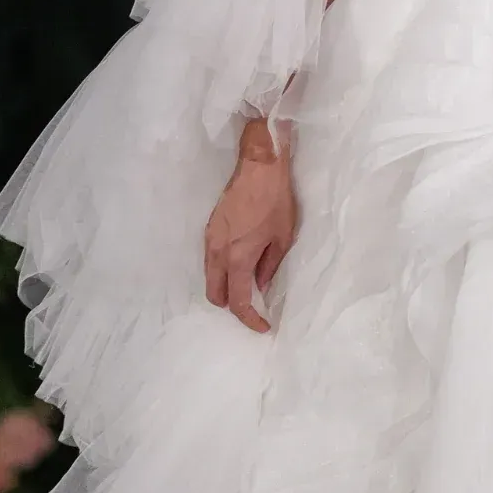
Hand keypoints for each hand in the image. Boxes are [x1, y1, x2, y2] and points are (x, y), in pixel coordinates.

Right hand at [203, 118, 298, 332]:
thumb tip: (260, 285)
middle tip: (253, 308)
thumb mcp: (283, 237)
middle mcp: (218, 253)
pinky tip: (239, 266)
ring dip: (224, 289)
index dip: (249, 319)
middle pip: (215, 294)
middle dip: (231, 307)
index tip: (263, 326)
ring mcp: (210, 240)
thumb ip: (269, 266)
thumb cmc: (275, 201)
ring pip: (209, 278)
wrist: (257, 167)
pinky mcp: (209, 229)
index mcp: (238, 258)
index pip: (236, 301)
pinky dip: (221, 272)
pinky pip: (210, 261)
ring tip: (247, 288)